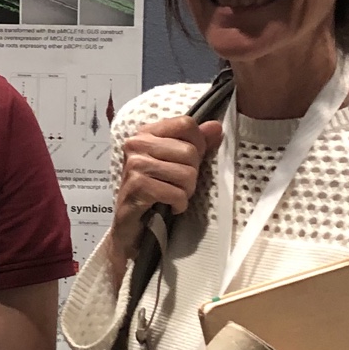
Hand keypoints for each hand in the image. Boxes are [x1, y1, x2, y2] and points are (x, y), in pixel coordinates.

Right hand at [108, 116, 224, 285]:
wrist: (131, 225)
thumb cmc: (155, 191)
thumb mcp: (176, 163)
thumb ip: (196, 144)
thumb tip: (216, 127)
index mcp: (147, 133)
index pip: (186, 124)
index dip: (198, 144)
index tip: (188, 162)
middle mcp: (137, 144)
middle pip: (190, 151)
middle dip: (192, 175)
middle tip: (178, 186)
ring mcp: (135, 164)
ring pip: (186, 174)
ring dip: (185, 192)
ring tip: (173, 196)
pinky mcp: (136, 186)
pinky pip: (176, 193)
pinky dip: (178, 204)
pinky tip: (169, 207)